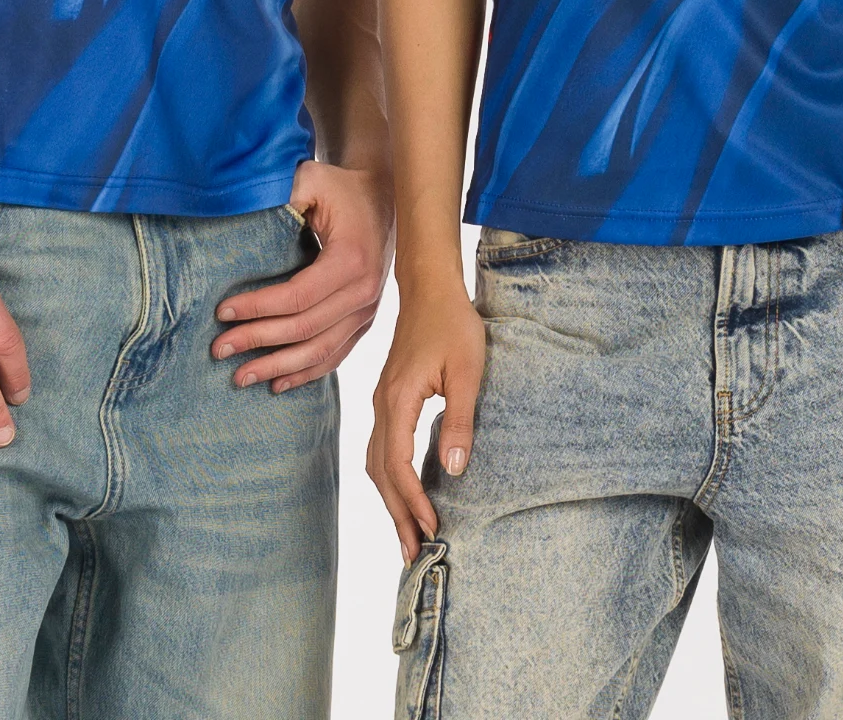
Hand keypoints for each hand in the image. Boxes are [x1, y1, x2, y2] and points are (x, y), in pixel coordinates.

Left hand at [211, 160, 392, 391]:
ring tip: (240, 376)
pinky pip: (335, 355)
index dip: (257, 308)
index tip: (221, 312)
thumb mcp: (313, 179)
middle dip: (257, 341)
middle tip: (218, 350)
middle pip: (303, 330)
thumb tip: (253, 214)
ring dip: (277, 367)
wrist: (382, 196)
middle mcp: (364, 292)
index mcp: (351, 260)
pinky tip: (277, 384)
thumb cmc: (341, 188)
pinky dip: (306, 373)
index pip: (296, 297)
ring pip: (319, 352)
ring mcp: (368, 311)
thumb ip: (287, 194)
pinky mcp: (365, 321)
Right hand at [367, 280, 484, 561]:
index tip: (432, 527)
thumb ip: (459, 420)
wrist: (431, 288)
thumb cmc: (453, 324)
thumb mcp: (466, 371)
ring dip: (391, 500)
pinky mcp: (389, 399)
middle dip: (396, 514)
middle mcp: (382, 405)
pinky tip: (405, 492)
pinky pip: (381, 448)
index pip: (397, 463)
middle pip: (380, 471)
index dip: (413, 499)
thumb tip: (453, 471)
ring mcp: (381, 402)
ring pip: (376, 462)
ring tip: (407, 534)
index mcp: (399, 398)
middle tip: (413, 555)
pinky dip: (390, 478)